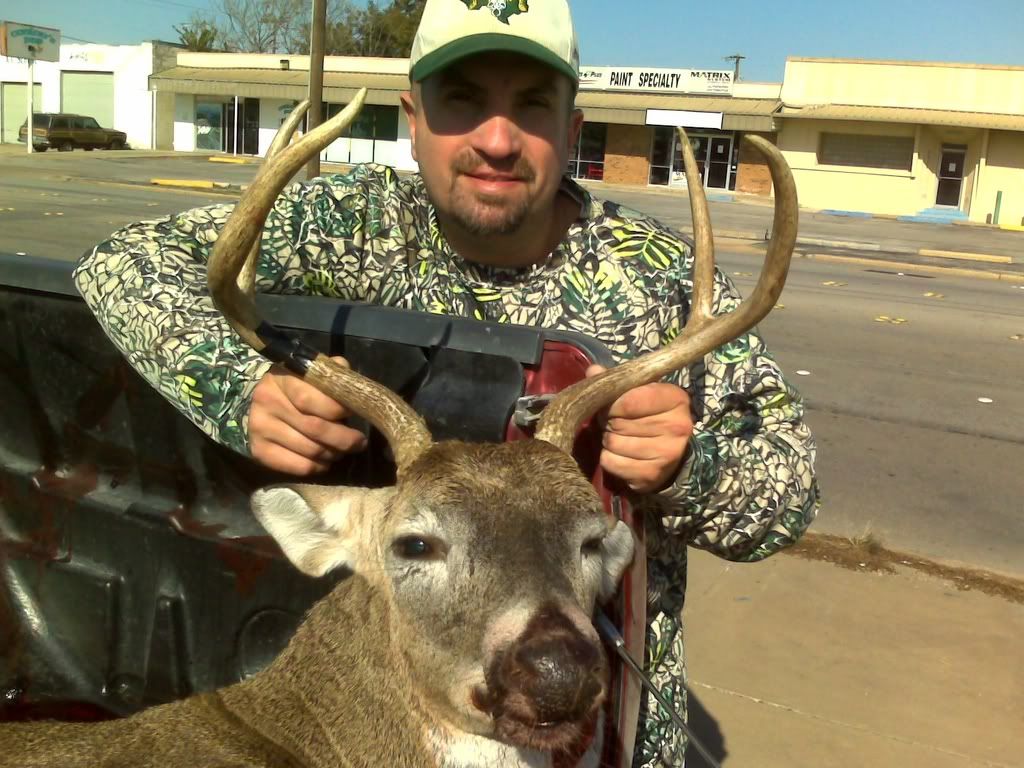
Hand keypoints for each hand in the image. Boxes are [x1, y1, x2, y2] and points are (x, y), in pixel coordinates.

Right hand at [248, 356, 366, 475]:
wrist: (260, 402)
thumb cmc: (296, 385)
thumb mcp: (313, 372)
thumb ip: (333, 373)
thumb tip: (352, 385)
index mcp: (282, 379)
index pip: (310, 399)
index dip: (337, 409)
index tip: (354, 413)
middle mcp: (267, 402)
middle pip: (313, 428)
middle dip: (343, 438)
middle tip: (359, 442)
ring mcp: (260, 428)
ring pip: (310, 450)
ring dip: (333, 453)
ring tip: (342, 450)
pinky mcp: (260, 451)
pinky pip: (299, 466)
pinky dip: (319, 466)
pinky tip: (325, 460)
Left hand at [586, 365, 692, 493]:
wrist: (669, 453)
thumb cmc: (650, 416)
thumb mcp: (639, 391)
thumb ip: (616, 381)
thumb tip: (593, 371)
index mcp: (675, 399)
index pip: (629, 400)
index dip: (611, 403)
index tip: (610, 405)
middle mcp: (677, 426)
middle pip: (618, 422)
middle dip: (608, 421)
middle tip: (612, 422)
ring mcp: (667, 453)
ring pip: (613, 442)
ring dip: (607, 440)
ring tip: (618, 437)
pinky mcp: (652, 475)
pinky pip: (611, 462)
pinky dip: (608, 458)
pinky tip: (619, 454)